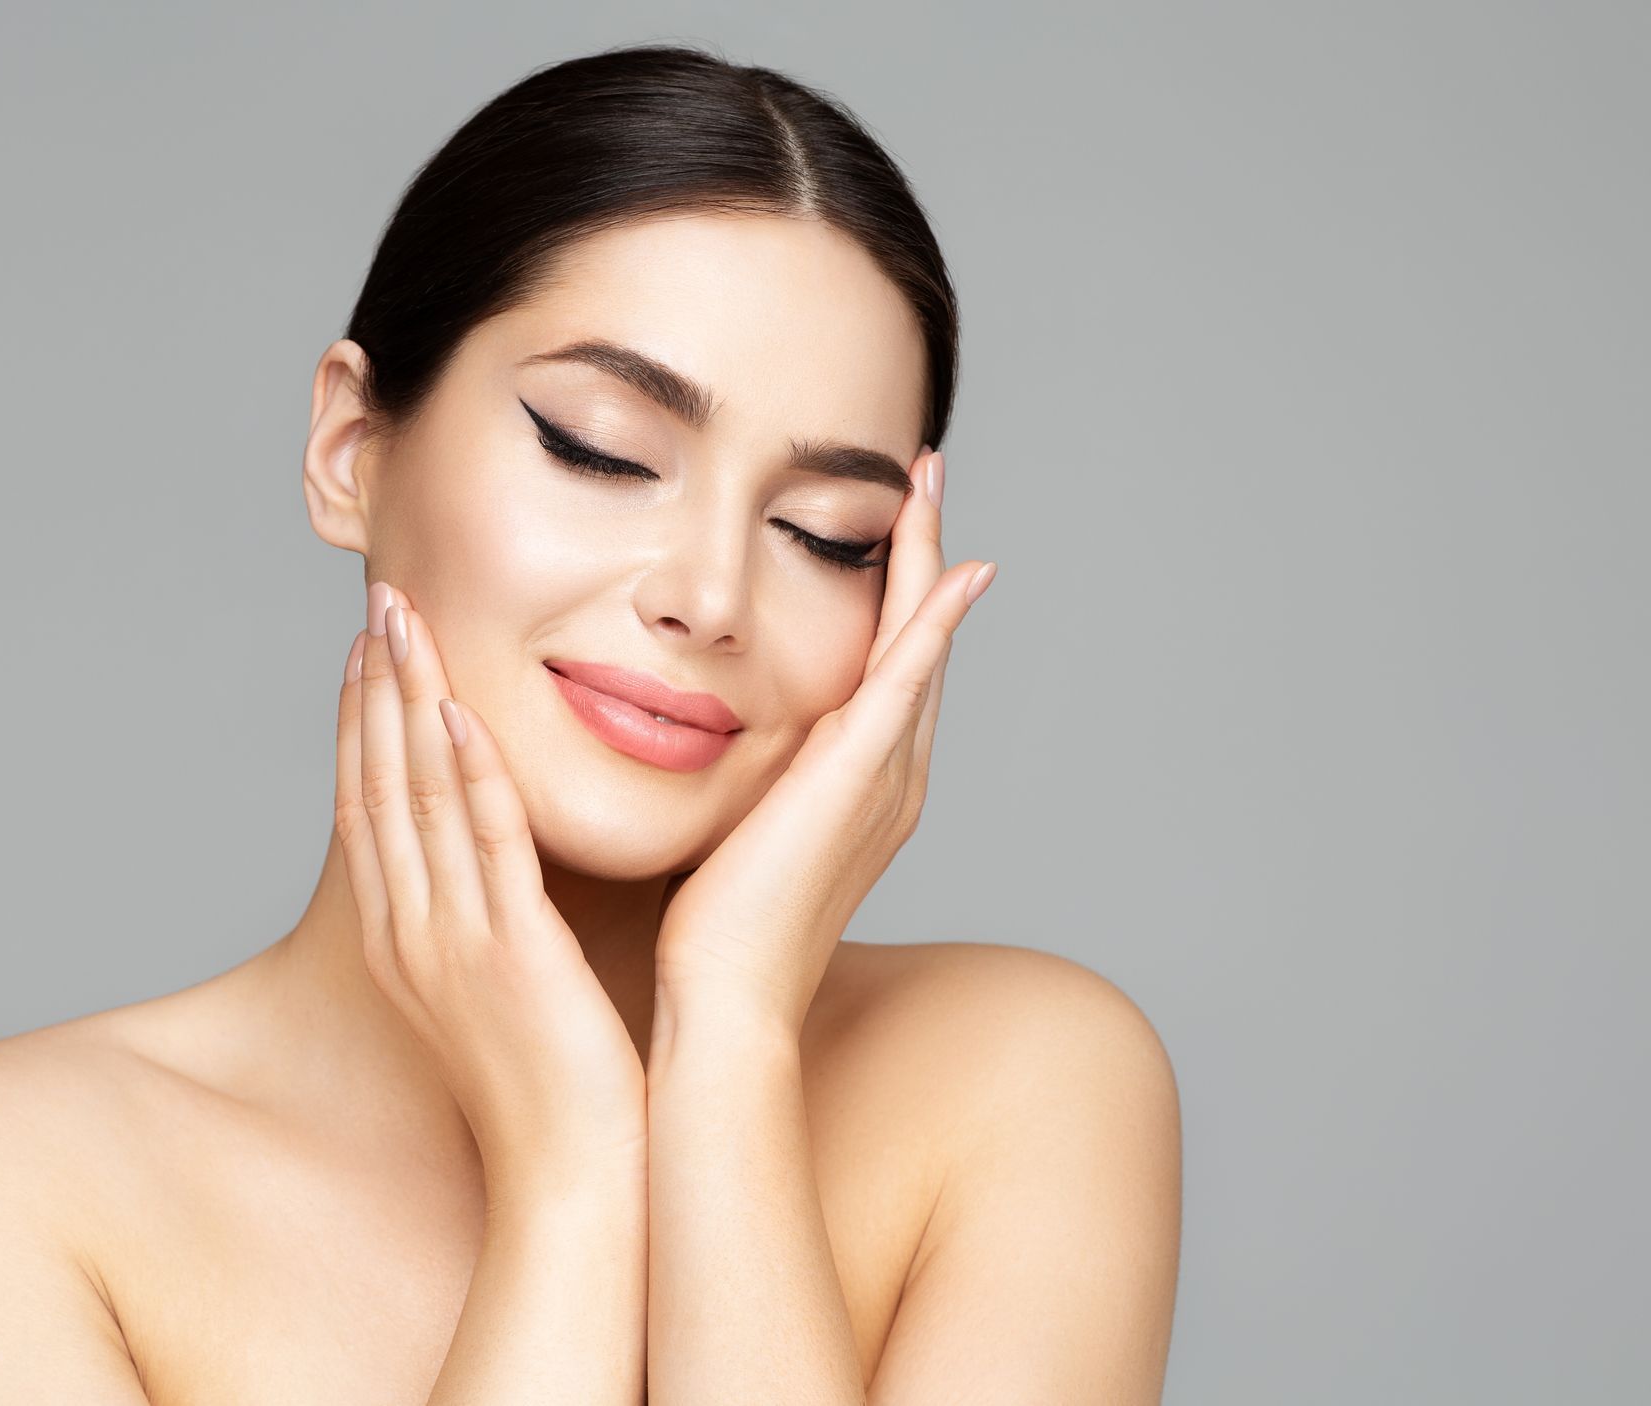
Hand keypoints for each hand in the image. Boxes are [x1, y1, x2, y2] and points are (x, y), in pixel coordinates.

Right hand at [335, 581, 647, 1205]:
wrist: (571, 1176)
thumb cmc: (549, 1084)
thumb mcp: (496, 984)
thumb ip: (486, 912)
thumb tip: (498, 853)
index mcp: (402, 941)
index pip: (367, 807)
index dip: (361, 724)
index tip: (366, 652)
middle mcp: (410, 934)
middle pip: (375, 786)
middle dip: (371, 690)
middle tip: (377, 604)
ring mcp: (452, 943)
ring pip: (417, 799)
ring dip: (406, 703)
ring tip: (401, 623)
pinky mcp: (511, 953)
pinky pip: (484, 847)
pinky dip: (467, 774)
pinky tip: (458, 711)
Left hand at [653, 447, 995, 1035]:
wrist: (727, 1002)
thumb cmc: (716, 935)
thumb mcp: (735, 834)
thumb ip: (744, 786)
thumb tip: (709, 750)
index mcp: (860, 788)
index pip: (884, 670)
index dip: (892, 599)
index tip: (887, 531)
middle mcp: (889, 776)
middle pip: (914, 643)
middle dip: (922, 558)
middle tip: (928, 479)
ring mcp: (885, 775)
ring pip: (916, 643)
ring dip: (926, 560)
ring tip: (931, 485)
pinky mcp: (860, 776)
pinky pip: (907, 678)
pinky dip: (934, 621)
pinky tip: (957, 568)